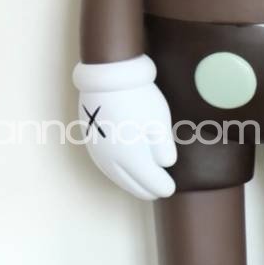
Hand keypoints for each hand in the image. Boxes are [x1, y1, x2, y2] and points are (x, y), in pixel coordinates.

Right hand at [73, 55, 176, 200]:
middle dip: (149, 188)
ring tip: (144, 182)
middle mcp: (112, 161)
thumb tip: (165, 165)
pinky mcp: (91, 144)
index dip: (165, 186)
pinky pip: (107, 168)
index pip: (153, 184)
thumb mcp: (159, 123)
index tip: (172, 186)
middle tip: (161, 187)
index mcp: (132, 159)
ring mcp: (98, 153)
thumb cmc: (138, 98)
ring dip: (133, 182)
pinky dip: (119, 174)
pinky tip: (125, 169)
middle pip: (134, 186)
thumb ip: (164, 149)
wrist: (107, 77)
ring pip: (118, 179)